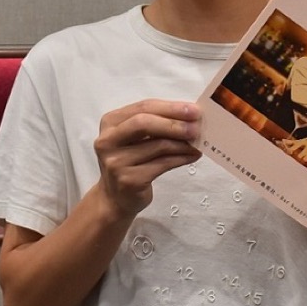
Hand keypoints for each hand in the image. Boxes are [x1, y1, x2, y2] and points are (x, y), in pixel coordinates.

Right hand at [93, 99, 201, 216]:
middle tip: (197, 126)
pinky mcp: (129, 180)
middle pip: (144, 123)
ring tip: (198, 143)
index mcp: (110, 122)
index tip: (194, 110)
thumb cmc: (130, 162)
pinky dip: (181, 158)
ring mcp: (116, 162)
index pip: (143, 107)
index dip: (171, 107)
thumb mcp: (136, 138)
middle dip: (174, 123)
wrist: (116, 198)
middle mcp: (108, 140)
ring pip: (158, 145)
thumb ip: (156, 124)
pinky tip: (192, 156)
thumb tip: (190, 117)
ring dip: (183, 143)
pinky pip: (162, 164)